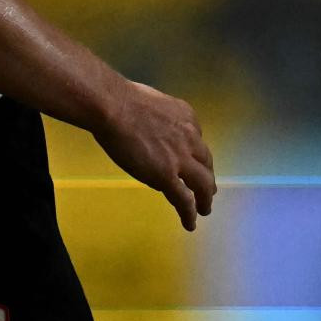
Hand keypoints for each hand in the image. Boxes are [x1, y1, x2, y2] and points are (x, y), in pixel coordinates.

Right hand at [92, 81, 216, 230]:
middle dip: (207, 177)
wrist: (113, 106)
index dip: (192, 151)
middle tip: (207, 189)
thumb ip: (157, 118)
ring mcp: (180, 158)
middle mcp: (190, 137)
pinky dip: (189, 213)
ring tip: (204, 209)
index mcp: (185, 116)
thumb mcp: (150, 102)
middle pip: (206, 162)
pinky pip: (184, 199)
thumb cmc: (120, 98)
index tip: (188, 159)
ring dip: (205, 198)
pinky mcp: (167, 176)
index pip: (195, 137)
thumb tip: (148, 128)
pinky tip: (190, 222)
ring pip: (202, 184)